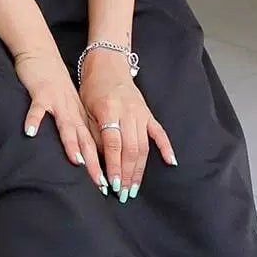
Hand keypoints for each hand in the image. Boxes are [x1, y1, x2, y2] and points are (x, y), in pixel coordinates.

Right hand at [13, 50, 108, 193]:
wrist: (42, 56)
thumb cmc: (54, 86)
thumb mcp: (70, 109)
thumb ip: (77, 129)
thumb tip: (87, 155)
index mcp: (81, 117)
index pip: (97, 144)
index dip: (106, 164)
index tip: (113, 185)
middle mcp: (73, 112)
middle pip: (87, 140)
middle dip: (94, 163)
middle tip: (102, 184)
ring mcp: (58, 102)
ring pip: (67, 125)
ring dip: (71, 143)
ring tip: (77, 161)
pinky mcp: (41, 93)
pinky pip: (37, 108)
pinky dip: (33, 119)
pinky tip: (29, 132)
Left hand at [78, 48, 176, 200]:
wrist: (108, 62)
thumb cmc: (92, 87)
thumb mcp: (85, 108)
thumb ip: (94, 132)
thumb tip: (98, 161)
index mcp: (109, 110)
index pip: (113, 144)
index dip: (113, 166)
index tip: (112, 184)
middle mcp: (128, 112)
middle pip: (130, 149)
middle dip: (126, 174)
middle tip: (123, 194)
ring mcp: (141, 113)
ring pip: (143, 146)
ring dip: (139, 170)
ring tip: (134, 188)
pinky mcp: (148, 113)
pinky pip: (159, 133)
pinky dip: (166, 148)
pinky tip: (171, 163)